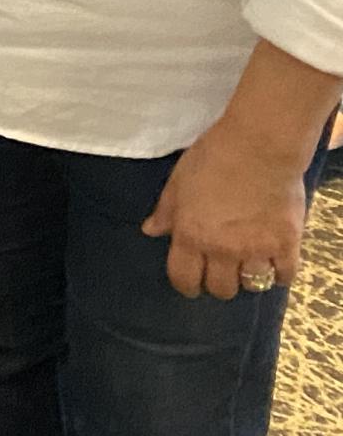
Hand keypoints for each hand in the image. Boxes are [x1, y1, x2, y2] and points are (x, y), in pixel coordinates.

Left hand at [144, 116, 312, 299]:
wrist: (259, 146)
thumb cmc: (213, 157)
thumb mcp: (178, 181)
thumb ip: (166, 211)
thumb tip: (150, 231)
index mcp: (191, 235)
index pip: (184, 278)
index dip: (187, 286)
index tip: (191, 285)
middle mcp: (222, 249)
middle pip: (220, 289)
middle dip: (217, 284)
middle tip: (221, 272)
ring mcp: (256, 249)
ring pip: (251, 286)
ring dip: (248, 278)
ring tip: (248, 265)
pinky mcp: (286, 244)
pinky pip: (284, 276)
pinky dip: (279, 274)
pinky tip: (275, 264)